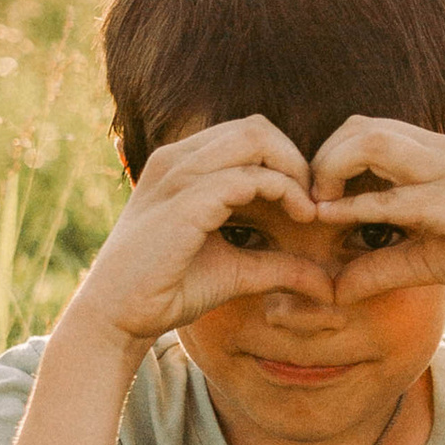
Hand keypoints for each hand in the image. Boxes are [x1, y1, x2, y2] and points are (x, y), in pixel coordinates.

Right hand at [70, 119, 325, 351]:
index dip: (286, 160)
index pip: (248, 135)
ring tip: (310, 208)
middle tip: (315, 199)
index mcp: (181, 164)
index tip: (308, 200)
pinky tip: (300, 216)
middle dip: (296, 158)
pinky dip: (284, 190)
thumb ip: (278, 266)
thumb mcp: (236, 270)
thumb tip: (326, 283)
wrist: (118, 317)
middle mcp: (177, 159)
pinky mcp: (185, 201)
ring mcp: (178, 176)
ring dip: (294, 170)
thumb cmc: (168, 290)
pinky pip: (249, 176)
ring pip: (255, 139)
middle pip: (256, 127)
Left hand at [308, 120, 444, 317]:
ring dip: (332, 170)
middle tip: (308, 203)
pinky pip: (396, 196)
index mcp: (433, 152)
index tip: (313, 201)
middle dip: (321, 160)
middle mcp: (438, 151)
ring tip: (318, 208)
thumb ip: (379, 266)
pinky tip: (334, 223)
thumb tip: (333, 289)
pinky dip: (356, 207)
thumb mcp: (425, 258)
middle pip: (358, 125)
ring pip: (371, 141)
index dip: (327, 158)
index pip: (362, 129)